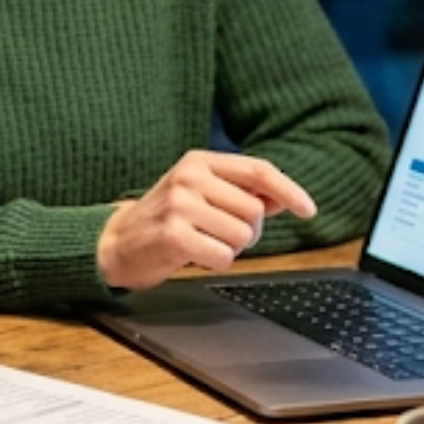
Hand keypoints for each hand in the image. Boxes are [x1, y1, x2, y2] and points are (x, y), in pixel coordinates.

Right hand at [95, 151, 314, 290]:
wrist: (115, 242)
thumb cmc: (166, 218)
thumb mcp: (201, 194)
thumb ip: (241, 193)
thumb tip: (284, 198)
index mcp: (199, 161)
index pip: (258, 170)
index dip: (289, 190)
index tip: (309, 210)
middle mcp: (189, 177)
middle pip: (254, 211)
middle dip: (247, 231)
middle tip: (219, 234)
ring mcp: (179, 205)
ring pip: (241, 236)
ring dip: (230, 248)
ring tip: (203, 243)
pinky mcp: (173, 235)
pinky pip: (223, 257)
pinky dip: (215, 263)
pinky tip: (192, 256)